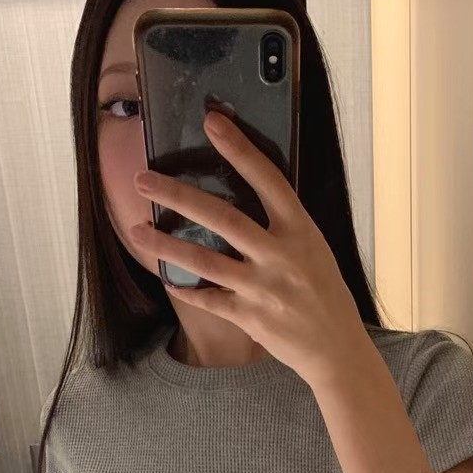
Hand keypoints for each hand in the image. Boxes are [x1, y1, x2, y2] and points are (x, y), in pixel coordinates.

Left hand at [128, 110, 370, 387]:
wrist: (337, 350)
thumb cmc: (326, 296)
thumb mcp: (315, 251)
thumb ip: (284, 227)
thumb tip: (248, 198)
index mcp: (301, 231)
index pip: (268, 179)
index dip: (240, 149)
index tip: (213, 122)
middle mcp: (281, 255)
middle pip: (222, 217)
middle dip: (178, 196)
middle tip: (143, 180)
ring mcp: (264, 288)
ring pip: (205, 260)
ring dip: (166, 244)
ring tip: (135, 231)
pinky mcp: (251, 318)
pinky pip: (209, 299)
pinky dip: (186, 289)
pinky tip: (167, 279)